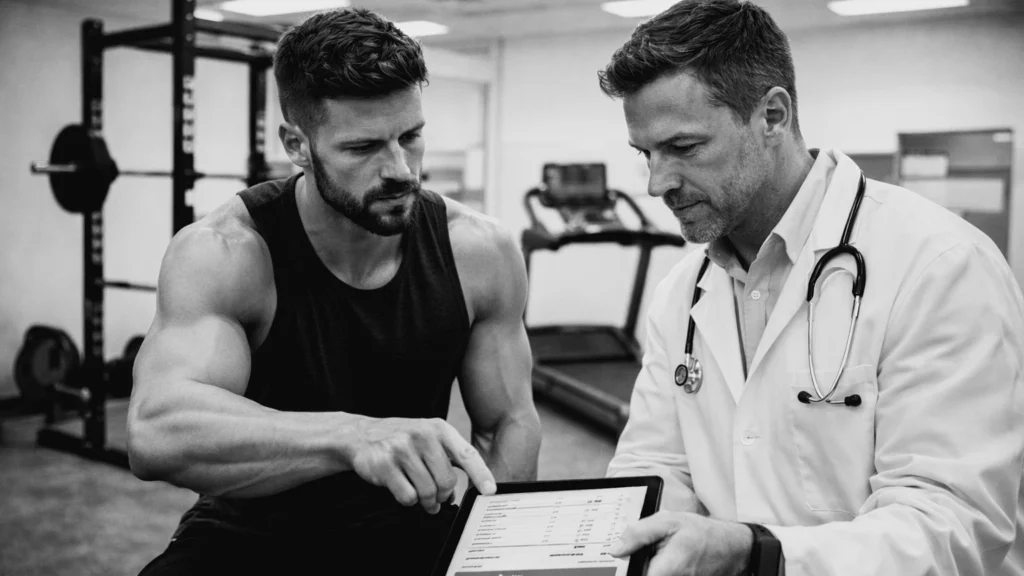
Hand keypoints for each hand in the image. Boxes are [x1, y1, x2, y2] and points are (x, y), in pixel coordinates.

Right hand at [350, 417, 496, 513]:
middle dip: (443, 496)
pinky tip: (402, 490)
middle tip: (437, 500)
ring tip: (423, 500)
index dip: (480, 474)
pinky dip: (408, 500)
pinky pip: (407, 496)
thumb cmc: (401, 439)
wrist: (361, 434)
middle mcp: (422, 435)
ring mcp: (402, 449)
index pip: (467, 454)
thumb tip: (462, 489)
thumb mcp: (428, 437)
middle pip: (446, 481)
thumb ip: (448, 458)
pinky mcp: (384, 464)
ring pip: (427, 492)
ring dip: (426, 502)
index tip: (490, 490)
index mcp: (439, 428)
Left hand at [608, 511, 752, 575]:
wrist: (732, 549)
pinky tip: (662, 560)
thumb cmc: (703, 533)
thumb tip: (615, 549)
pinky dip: (657, 568)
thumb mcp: (670, 522)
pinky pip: (659, 575)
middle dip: (635, 565)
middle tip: (641, 551)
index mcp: (667, 568)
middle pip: (642, 574)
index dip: (626, 570)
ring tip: (658, 553)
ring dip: (646, 566)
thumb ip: (640, 533)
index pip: (638, 575)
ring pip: (650, 574)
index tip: (619, 564)